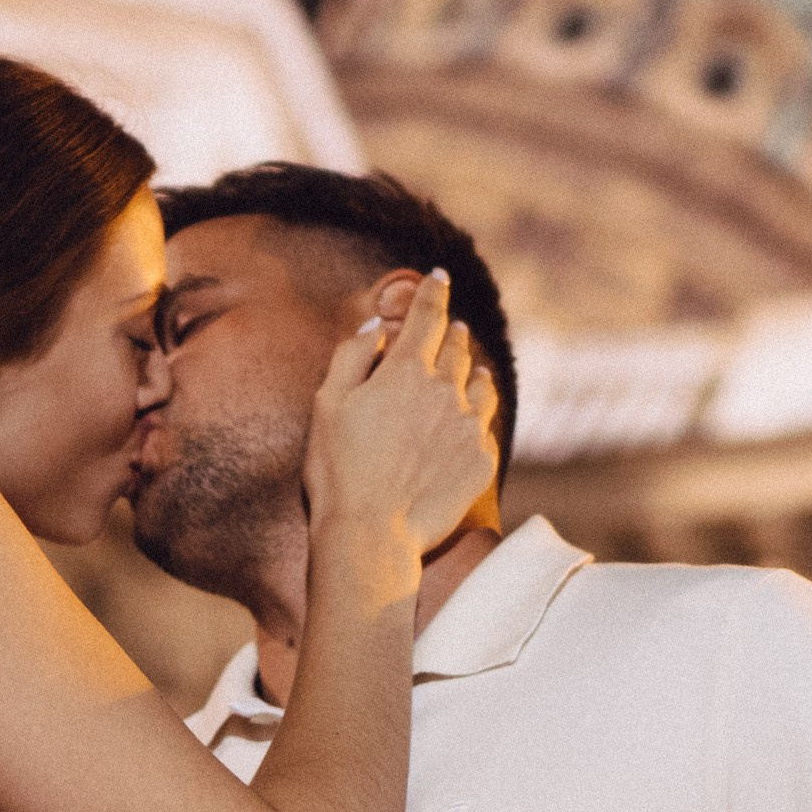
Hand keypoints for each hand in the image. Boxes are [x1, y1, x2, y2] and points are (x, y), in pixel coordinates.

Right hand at [304, 267, 499, 557]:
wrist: (371, 534)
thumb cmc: (338, 472)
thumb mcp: (327, 406)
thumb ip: (351, 358)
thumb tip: (377, 328)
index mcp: (404, 373)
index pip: (427, 317)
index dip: (434, 293)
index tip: (441, 277)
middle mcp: (445, 392)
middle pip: (456, 349)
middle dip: (452, 333)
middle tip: (452, 326)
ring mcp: (468, 427)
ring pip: (480, 385)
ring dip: (473, 369)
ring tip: (472, 367)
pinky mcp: (482, 460)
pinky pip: (484, 427)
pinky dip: (478, 415)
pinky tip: (473, 418)